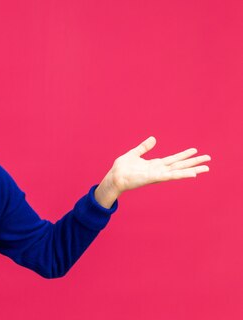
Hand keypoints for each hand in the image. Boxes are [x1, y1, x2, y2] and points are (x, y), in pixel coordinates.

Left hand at [94, 136, 210, 207]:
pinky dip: (181, 174)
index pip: (172, 159)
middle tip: (208, 159)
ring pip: (178, 171)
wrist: (114, 178)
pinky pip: (170, 176)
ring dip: (192, 170)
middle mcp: (158, 170)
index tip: (195, 150)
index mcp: (154, 164)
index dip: (184, 155)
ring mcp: (157, 174)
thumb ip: (144, 147)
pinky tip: (192, 174)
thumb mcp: (134, 154)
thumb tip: (153, 138)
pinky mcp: (154, 178)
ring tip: (206, 168)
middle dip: (193, 162)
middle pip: (179, 165)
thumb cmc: (121, 168)